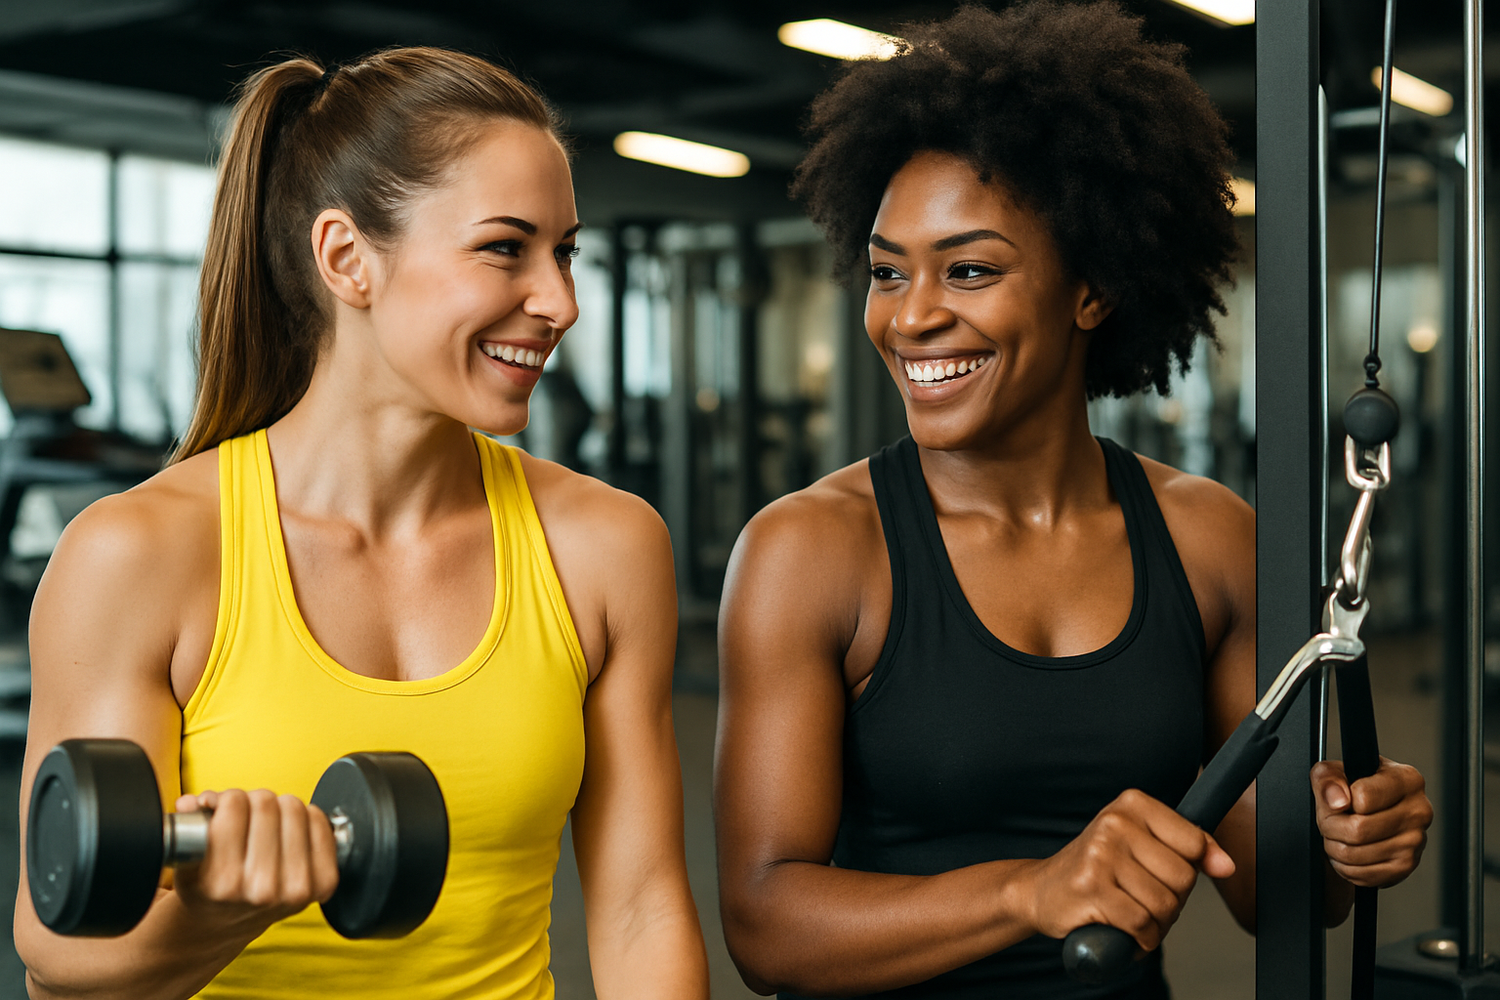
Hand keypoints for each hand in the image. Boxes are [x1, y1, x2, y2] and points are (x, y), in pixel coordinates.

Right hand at [170, 788, 340, 936]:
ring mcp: (296, 888)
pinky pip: (321, 823)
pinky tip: (292, 831)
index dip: (226, 799)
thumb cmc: (209, 886)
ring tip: (267, 824)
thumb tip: (195, 802)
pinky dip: (308, 817)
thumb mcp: (188, 860)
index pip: (234, 804)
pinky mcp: (323, 884)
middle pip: (267, 802)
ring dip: (280, 807)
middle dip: (253, 801)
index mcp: (222, 882)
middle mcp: (262, 889)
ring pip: (295, 808)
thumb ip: (186, 827)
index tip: (223, 808)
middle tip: (246, 815)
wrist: (227, 924)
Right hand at [1021, 788, 1235, 951]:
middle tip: (1142, 897)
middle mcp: (1116, 822)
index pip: (1194, 843)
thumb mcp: (1142, 845)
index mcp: (1132, 804)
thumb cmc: (1099, 869)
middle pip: (1183, 877)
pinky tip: (1122, 929)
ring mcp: (1101, 854)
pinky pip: (1142, 923)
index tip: (1166, 875)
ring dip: (1156, 924)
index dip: (1190, 870)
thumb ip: (1189, 849)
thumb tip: (1227, 865)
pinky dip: (1140, 938)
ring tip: (1131, 914)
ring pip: (1164, 905)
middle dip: (1172, 901)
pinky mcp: (1091, 887)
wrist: (1041, 890)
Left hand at [1312, 758, 1431, 887]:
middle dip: (1330, 828)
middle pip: (1357, 829)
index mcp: (1406, 780)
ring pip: (1354, 854)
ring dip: (1334, 848)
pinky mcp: (1405, 867)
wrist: (1369, 815)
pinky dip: (1344, 866)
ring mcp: (1415, 841)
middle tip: (1330, 822)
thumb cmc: (1353, 789)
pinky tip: (1349, 851)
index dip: (1337, 803)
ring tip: (1338, 836)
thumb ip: (1328, 777)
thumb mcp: (1334, 771)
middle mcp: (1418, 811)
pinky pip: (1362, 874)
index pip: (1362, 798)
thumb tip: (1338, 799)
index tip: (1337, 801)